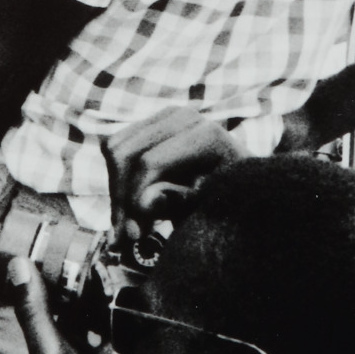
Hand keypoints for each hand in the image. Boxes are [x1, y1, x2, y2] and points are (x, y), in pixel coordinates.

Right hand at [107, 107, 245, 250]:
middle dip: (120, 198)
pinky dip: (116, 181)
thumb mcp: (208, 209)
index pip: (149, 162)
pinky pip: (116, 146)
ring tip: (124, 229)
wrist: (240, 188)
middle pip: (125, 152)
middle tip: (123, 238)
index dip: (134, 199)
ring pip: (115, 148)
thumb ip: (177, 202)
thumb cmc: (229, 202)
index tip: (133, 235)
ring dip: (115, 192)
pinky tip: (128, 210)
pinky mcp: (150, 122)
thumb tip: (141, 203)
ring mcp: (165, 115)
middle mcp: (183, 116)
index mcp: (205, 135)